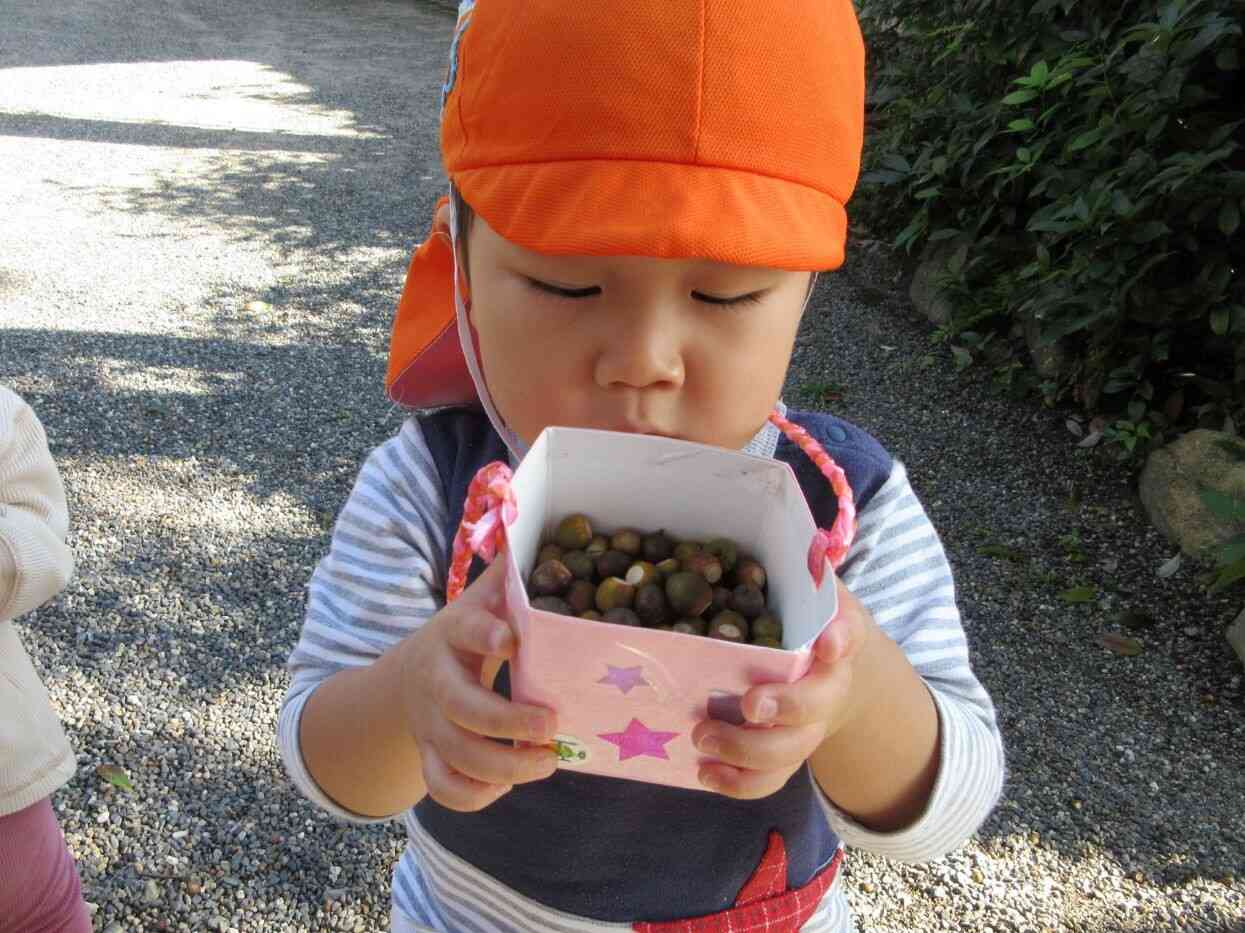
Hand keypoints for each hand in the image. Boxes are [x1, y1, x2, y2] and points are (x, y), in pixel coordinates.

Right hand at [398, 557, 558, 810]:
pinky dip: (478, 795)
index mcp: (453, 635)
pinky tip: (509, 785)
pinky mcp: (430, 757)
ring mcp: (430, 725)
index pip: (466, 630)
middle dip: (509, 723)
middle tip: (552, 725)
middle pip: (463, 709)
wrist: (407, 680)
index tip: (514, 639)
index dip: (487, 634)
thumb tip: (528, 518)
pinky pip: (446, 789)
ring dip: (504, 769)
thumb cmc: (464, 637)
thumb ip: (506, 576)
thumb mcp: (478, 603)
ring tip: (548, 761)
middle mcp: (436, 682)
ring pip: (457, 757)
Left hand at [692, 576, 873, 798]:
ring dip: (747, 750)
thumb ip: (796, 568)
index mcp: (836, 639)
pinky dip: (737, 782)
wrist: (831, 670)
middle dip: (784, 706)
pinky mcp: (785, 755)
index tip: (827, 643)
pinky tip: (705, 773)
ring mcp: (807, 727)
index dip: (840, 639)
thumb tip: (762, 540)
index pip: (848, 634)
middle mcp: (828, 687)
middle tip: (748, 703)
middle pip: (814, 705)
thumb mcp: (808, 588)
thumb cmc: (807, 620)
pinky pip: (768, 779)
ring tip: (702, 736)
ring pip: (789, 751)